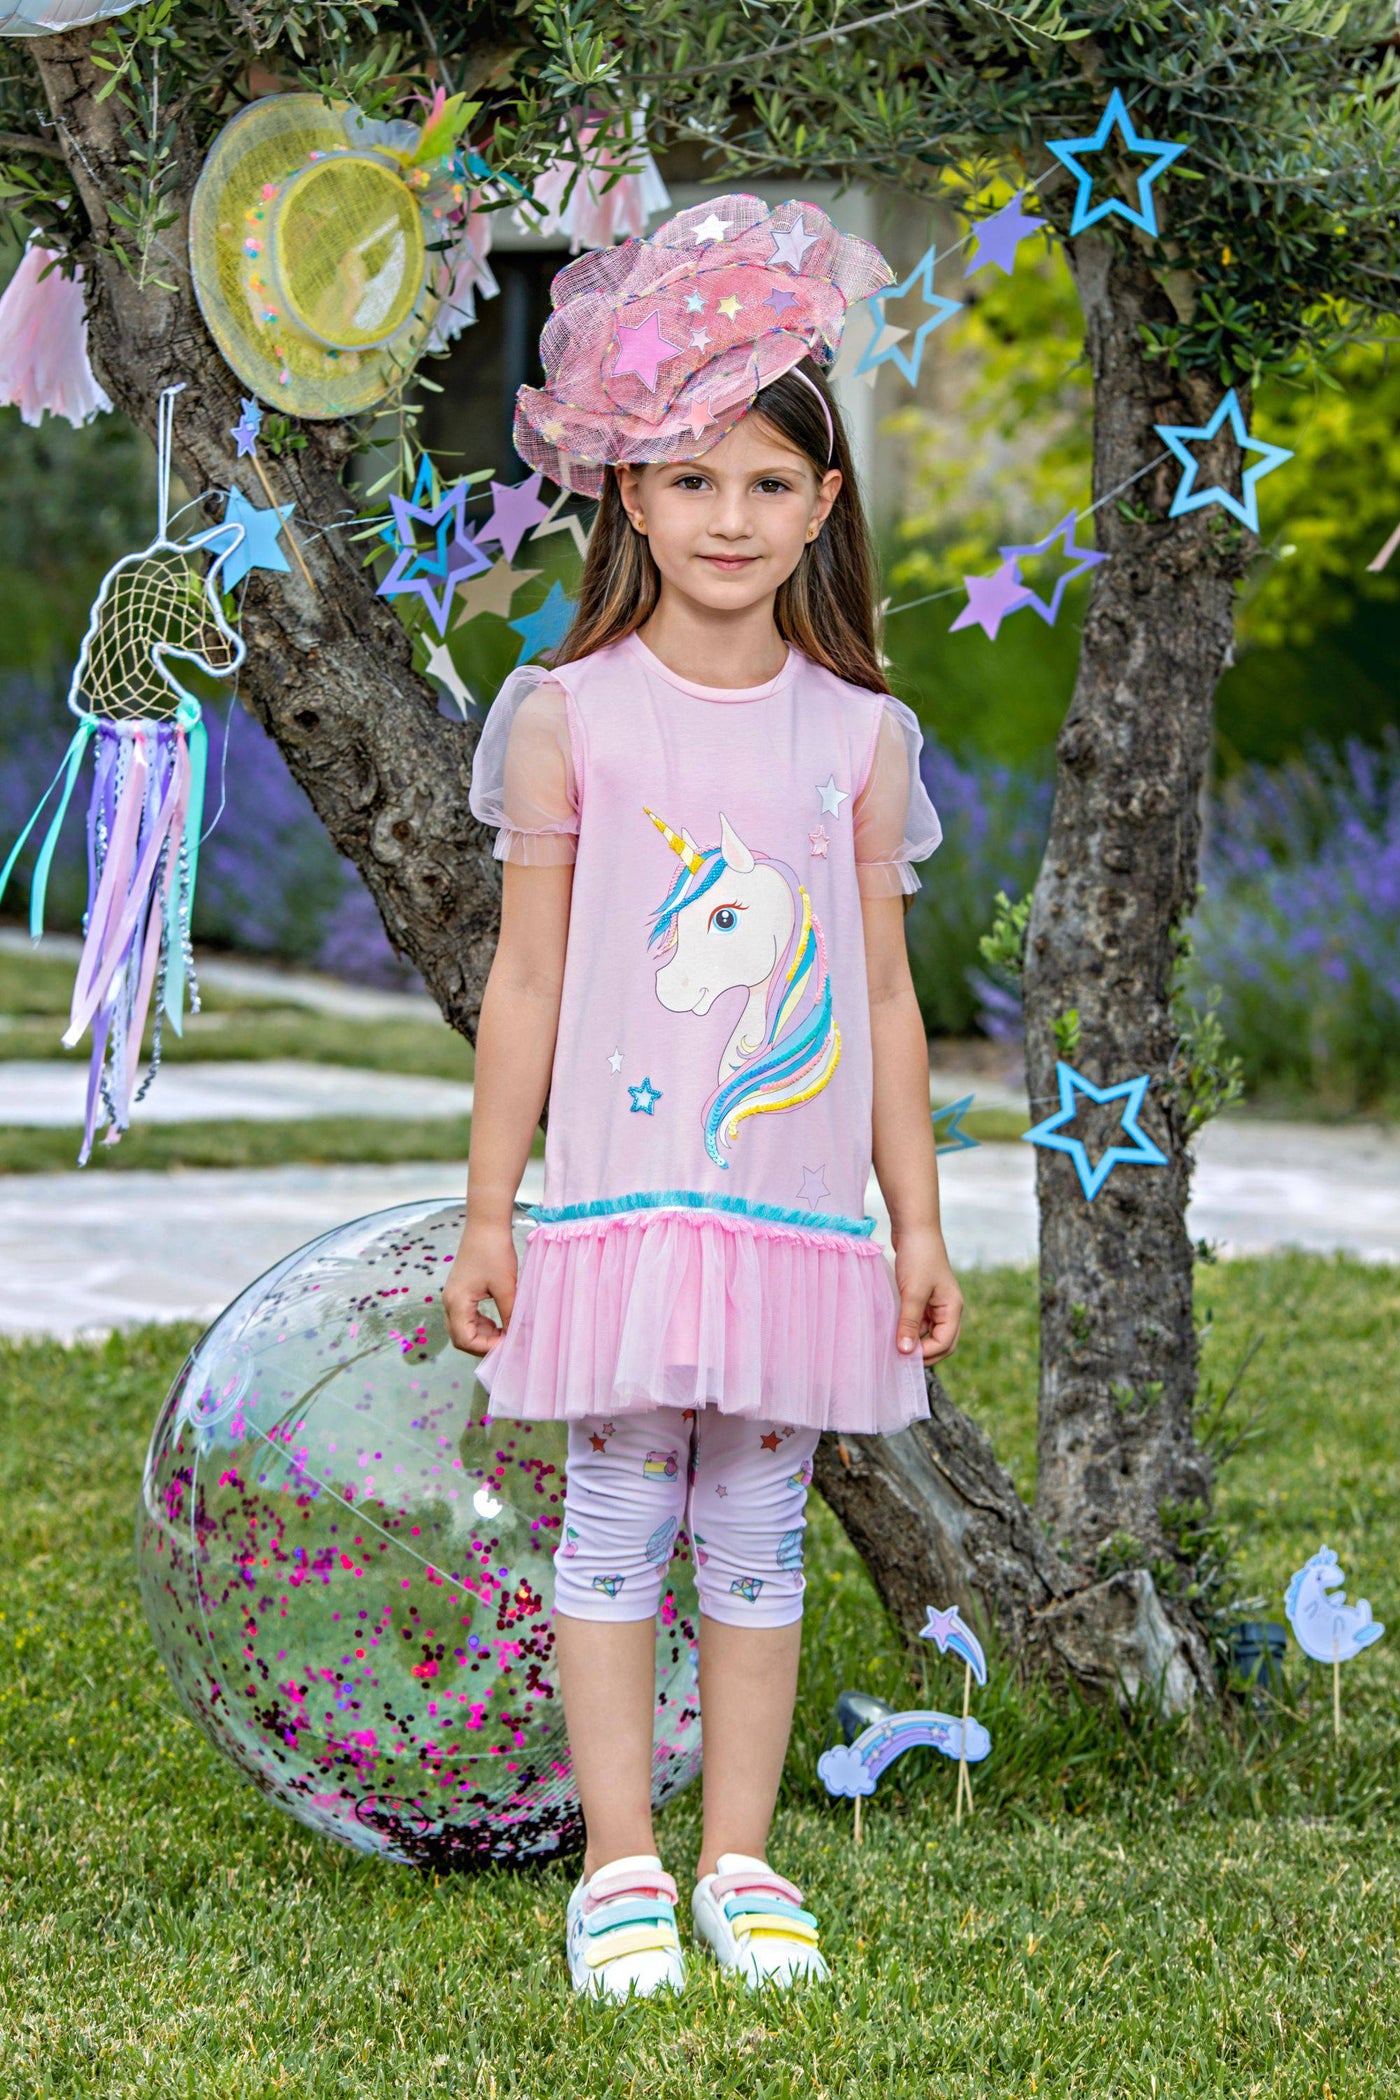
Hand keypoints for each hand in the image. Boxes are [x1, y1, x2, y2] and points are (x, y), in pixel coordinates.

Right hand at [443, 1223, 516, 1355]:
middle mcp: (449, 1302)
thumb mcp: (506, 1287)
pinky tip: (500, 1321)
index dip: (486, 1348)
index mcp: (456, 1302)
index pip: (464, 1340)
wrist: (486, 1224)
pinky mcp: (461, 1290)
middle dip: (483, 1345)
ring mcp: (453, 1296)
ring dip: (483, 1335)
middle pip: (460, 1338)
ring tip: (506, 1332)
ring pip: (463, 1328)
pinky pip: (467, 1317)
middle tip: (507, 1344)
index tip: (508, 1345)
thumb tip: (519, 1336)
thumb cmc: (495, 1251)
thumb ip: (510, 1314)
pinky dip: (482, 1324)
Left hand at [891, 1224, 962, 1364]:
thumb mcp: (913, 1293)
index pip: (946, 1343)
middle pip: (942, 1342)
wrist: (914, 1227)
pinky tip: (893, 1330)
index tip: (903, 1356)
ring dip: (915, 1341)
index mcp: (953, 1308)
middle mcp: (948, 1308)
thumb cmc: (918, 1257)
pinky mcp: (923, 1296)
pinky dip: (909, 1328)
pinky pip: (919, 1321)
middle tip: (900, 1359)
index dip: (927, 1354)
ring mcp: (936, 1302)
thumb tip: (905, 1352)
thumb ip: (909, 1322)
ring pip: (929, 1333)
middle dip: (924, 1353)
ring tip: (894, 1346)